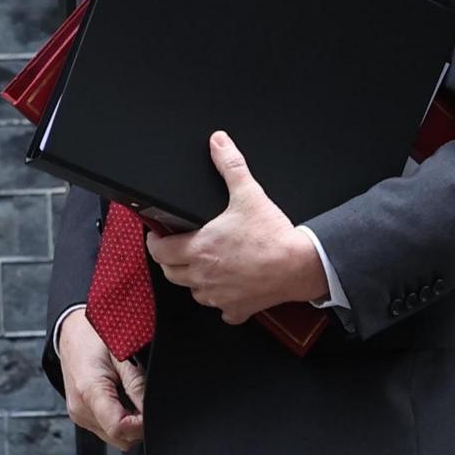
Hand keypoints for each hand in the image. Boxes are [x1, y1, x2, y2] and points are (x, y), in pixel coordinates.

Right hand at [57, 307, 147, 450]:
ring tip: (129, 394)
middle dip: (138, 425)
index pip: (120, 428)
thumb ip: (137, 385)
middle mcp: (80, 410)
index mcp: (89, 392)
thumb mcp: (122, 355)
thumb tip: (152, 410)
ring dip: (129, 423)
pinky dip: (118, 419)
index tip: (152, 410)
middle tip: (143, 398)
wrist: (71, 331)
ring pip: (114, 437)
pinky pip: (106, 428)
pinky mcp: (80, 415)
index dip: (142, 424)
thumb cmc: (94, 336)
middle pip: (119, 438)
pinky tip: (120, 397)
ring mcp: (79, 415)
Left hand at [144, 132, 330, 322]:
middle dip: (170, 261)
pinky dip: (222, 301)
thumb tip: (218, 144)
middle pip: (171, 273)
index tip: (158, 237)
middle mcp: (203, 276)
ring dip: (193, 281)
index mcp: (199, 248)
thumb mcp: (248, 194)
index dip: (154, 242)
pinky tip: (230, 289)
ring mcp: (218, 295)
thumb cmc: (272, 236)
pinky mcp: (237, 308)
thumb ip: (230, 165)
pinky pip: (222, 310)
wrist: (299, 265)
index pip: (159, 251)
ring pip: (193, 293)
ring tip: (204, 266)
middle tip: (178, 249)